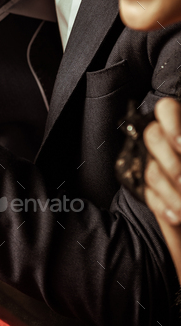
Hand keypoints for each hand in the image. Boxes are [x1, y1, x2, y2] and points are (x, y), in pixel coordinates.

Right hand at [143, 98, 180, 224]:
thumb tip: (180, 149)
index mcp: (178, 125)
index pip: (167, 110)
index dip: (172, 126)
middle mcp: (164, 140)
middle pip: (152, 137)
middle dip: (171, 163)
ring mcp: (154, 162)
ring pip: (151, 170)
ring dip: (171, 192)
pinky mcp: (150, 188)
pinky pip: (148, 195)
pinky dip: (163, 206)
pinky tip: (176, 215)